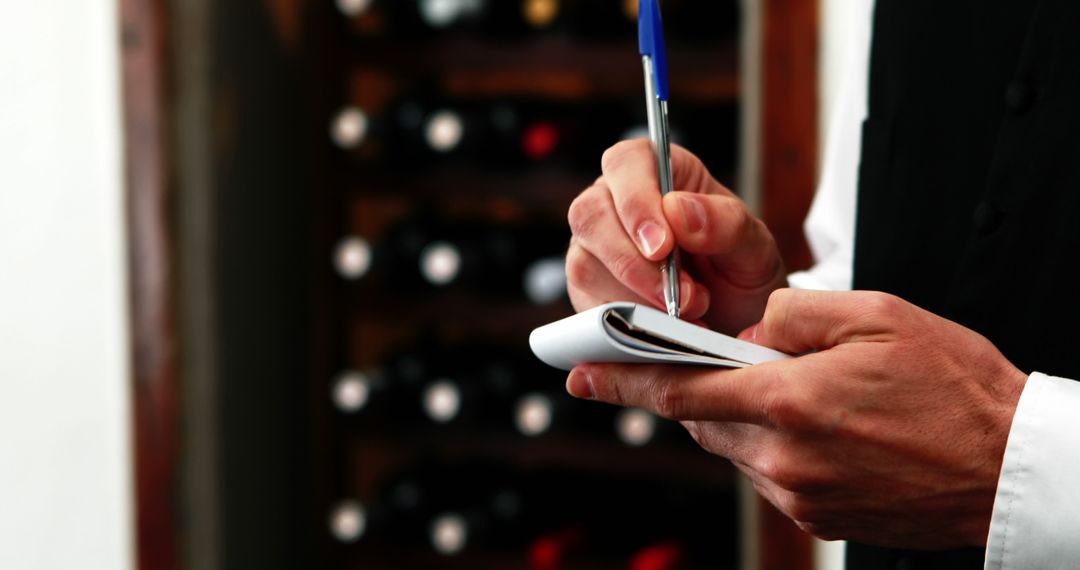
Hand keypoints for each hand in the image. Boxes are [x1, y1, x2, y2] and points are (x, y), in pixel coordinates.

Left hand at [565, 289, 1027, 548]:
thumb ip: (793, 313)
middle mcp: (783, 457)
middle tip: (710, 359)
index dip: (623, 378)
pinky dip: (770, 443)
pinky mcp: (815, 516)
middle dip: (697, 386)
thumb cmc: (954, 388)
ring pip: (733, 445)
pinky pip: (767, 473)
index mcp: (789, 401)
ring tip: (788, 388)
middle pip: (702, 417)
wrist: (1010, 467)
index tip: (580, 372)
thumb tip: (752, 329)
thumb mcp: (877, 316)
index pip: (679, 388)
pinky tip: (815, 424)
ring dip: (740, 414)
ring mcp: (798, 494)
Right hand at [566, 139, 785, 334]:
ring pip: (584, 264)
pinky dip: (625, 325)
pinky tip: (663, 331)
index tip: (663, 246)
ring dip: (636, 299)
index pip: (625, 163)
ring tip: (688, 314)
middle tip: (680, 297)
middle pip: (590, 214)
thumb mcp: (754, 246)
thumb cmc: (741, 270)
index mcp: (656, 171)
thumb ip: (725, 223)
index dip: (635, 201)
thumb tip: (678, 211)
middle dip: (633, 262)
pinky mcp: (587, 290)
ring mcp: (594, 248)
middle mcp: (614, 202)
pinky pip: (587, 307)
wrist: (736, 321)